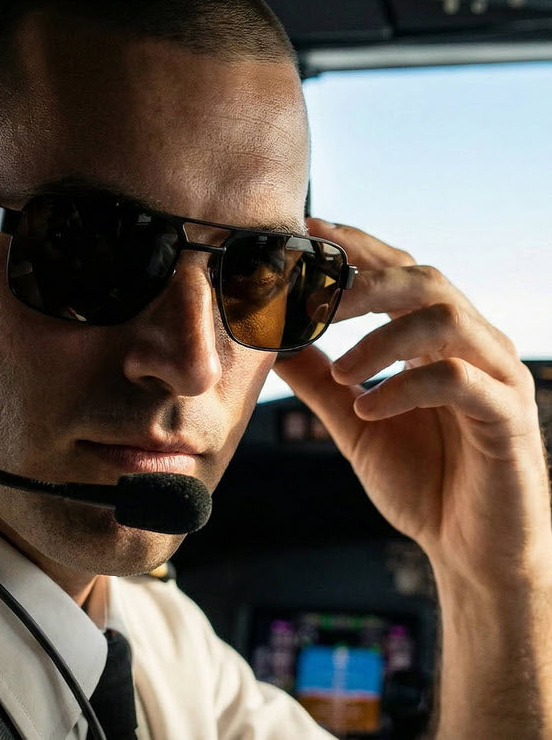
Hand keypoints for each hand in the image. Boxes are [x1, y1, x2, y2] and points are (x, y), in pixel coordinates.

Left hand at [275, 219, 551, 586]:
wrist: (471, 551)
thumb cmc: (422, 481)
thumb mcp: (355, 422)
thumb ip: (319, 380)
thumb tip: (274, 342)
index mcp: (437, 341)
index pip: (399, 273)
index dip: (357, 246)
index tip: (308, 231)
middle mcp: (473, 346)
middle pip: (425, 278)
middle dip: (364, 282)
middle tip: (314, 303)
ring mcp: (497, 376)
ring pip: (445, 317)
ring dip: (382, 338)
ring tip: (342, 372)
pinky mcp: (509, 416)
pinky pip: (459, 378)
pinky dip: (404, 385)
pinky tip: (368, 408)